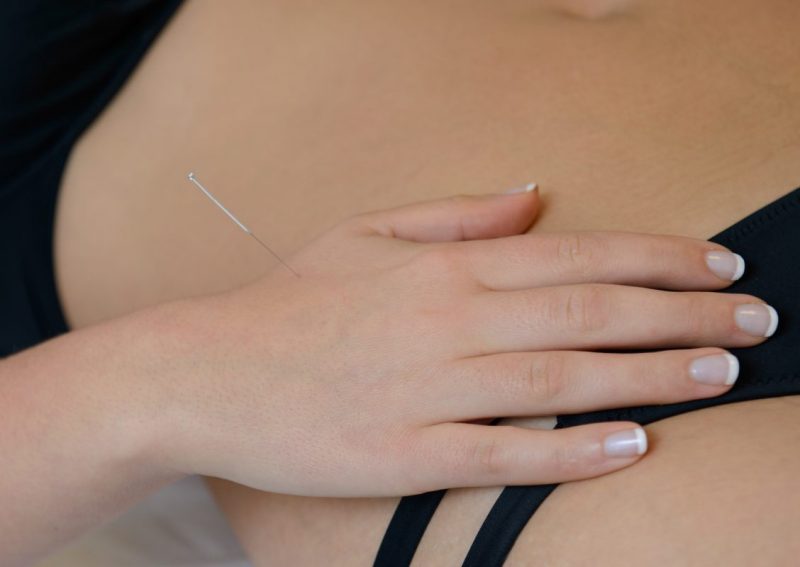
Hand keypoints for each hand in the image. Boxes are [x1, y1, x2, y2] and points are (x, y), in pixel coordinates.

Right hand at [153, 187, 774, 496]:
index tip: (720, 266)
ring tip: (724, 372)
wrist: (206, 372)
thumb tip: (533, 194)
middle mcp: (447, 322)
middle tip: (756, 321)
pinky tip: (635, 445)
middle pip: (590, 311)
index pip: (577, 253)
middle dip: (684, 315)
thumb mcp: (366, 233)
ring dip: (654, 376)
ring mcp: (429, 390)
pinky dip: (575, 450)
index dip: (659, 258)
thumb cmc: (291, 303)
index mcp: (442, 268)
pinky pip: (507, 451)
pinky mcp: (406, 455)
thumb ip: (457, 215)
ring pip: (564, 377)